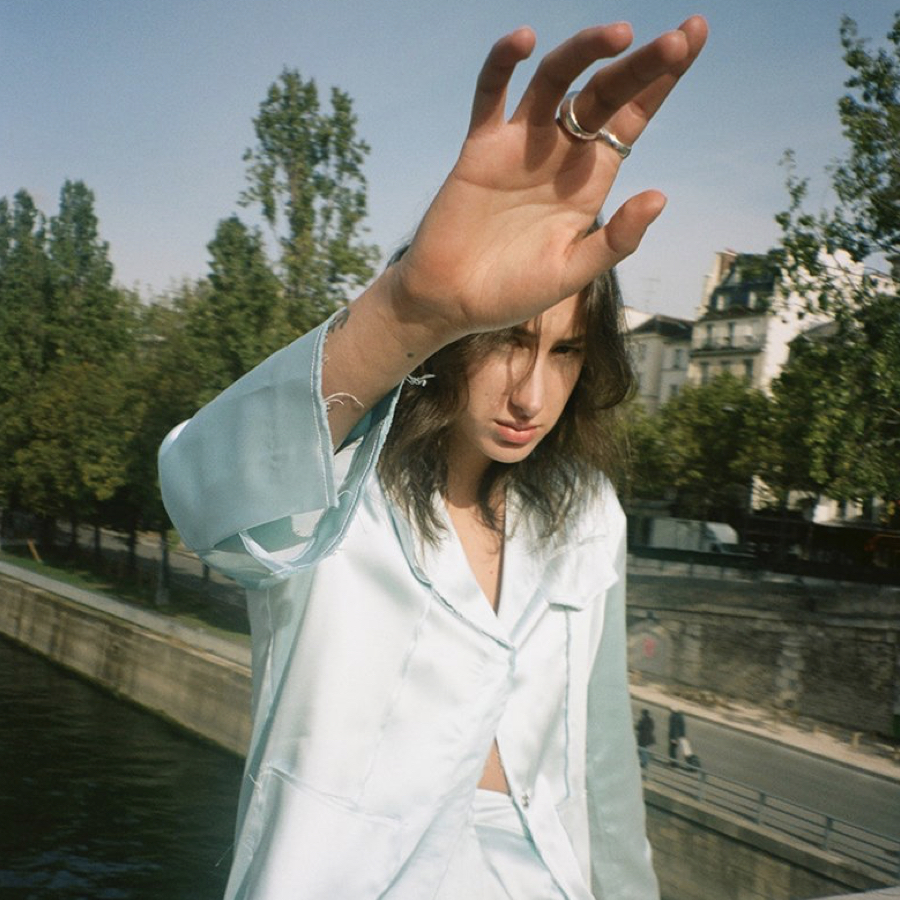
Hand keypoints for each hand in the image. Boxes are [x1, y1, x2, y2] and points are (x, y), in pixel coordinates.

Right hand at [392, 16, 707, 338]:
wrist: (450, 301)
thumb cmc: (511, 292)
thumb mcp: (571, 273)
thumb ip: (614, 241)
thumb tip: (659, 196)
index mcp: (589, 179)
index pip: (632, 117)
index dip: (662, 80)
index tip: (693, 35)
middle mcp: (560, 153)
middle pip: (605, 92)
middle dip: (642, 64)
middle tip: (678, 39)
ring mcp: (520, 145)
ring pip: (555, 82)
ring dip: (585, 52)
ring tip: (620, 33)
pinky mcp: (480, 148)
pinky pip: (491, 96)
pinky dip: (503, 65)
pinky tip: (524, 41)